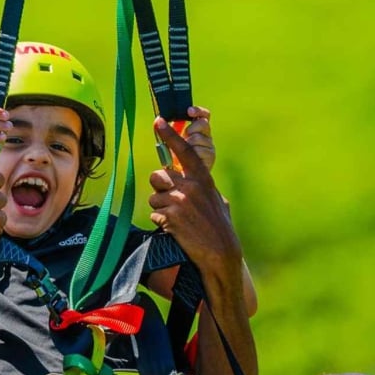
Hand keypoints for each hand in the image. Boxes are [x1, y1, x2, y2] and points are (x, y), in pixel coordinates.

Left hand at [147, 117, 241, 277]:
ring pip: (154, 197)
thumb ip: (200, 185)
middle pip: (157, 176)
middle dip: (159, 187)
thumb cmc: (219, 226)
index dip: (170, 135)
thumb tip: (184, 177)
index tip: (158, 121)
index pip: (184, 151)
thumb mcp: (215, 199)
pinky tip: (175, 229)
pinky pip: (155, 215)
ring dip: (161, 209)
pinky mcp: (170, 218)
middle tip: (170, 200)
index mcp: (202, 178)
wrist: (220, 252)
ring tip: (177, 219)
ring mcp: (179, 201)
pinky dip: (161, 223)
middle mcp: (190, 186)